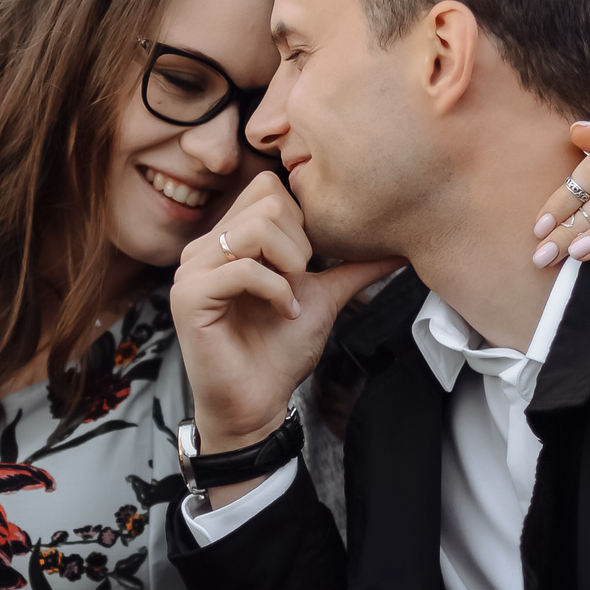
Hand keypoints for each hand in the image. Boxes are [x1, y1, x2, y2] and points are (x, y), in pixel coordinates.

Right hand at [170, 170, 400, 474]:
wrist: (257, 403)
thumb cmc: (280, 353)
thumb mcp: (324, 297)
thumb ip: (352, 266)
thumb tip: (400, 247)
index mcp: (228, 239)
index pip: (269, 186)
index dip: (300, 220)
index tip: (306, 265)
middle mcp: (204, 247)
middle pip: (266, 199)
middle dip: (300, 242)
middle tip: (300, 282)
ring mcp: (192, 269)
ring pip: (255, 227)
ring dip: (290, 265)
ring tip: (291, 297)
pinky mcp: (189, 296)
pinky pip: (243, 269)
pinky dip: (277, 291)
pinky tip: (284, 313)